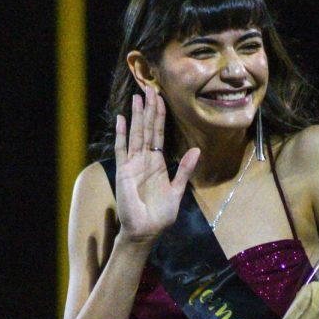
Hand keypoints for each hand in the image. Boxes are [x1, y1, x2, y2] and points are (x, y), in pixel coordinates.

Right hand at [114, 86, 199, 242]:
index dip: (160, 116)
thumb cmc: (160, 214)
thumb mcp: (177, 191)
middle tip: (150, 88)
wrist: (145, 230)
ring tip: (137, 97)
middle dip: (149, 109)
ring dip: (137, 116)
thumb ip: (184, 170)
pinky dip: (122, 134)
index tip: (161, 98)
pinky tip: (122, 119)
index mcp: (158, 163)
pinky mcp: (123, 171)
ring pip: (136, 134)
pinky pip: (122, 149)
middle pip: (147, 129)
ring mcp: (132, 164)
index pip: (159, 134)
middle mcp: (144, 160)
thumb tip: (196, 150)